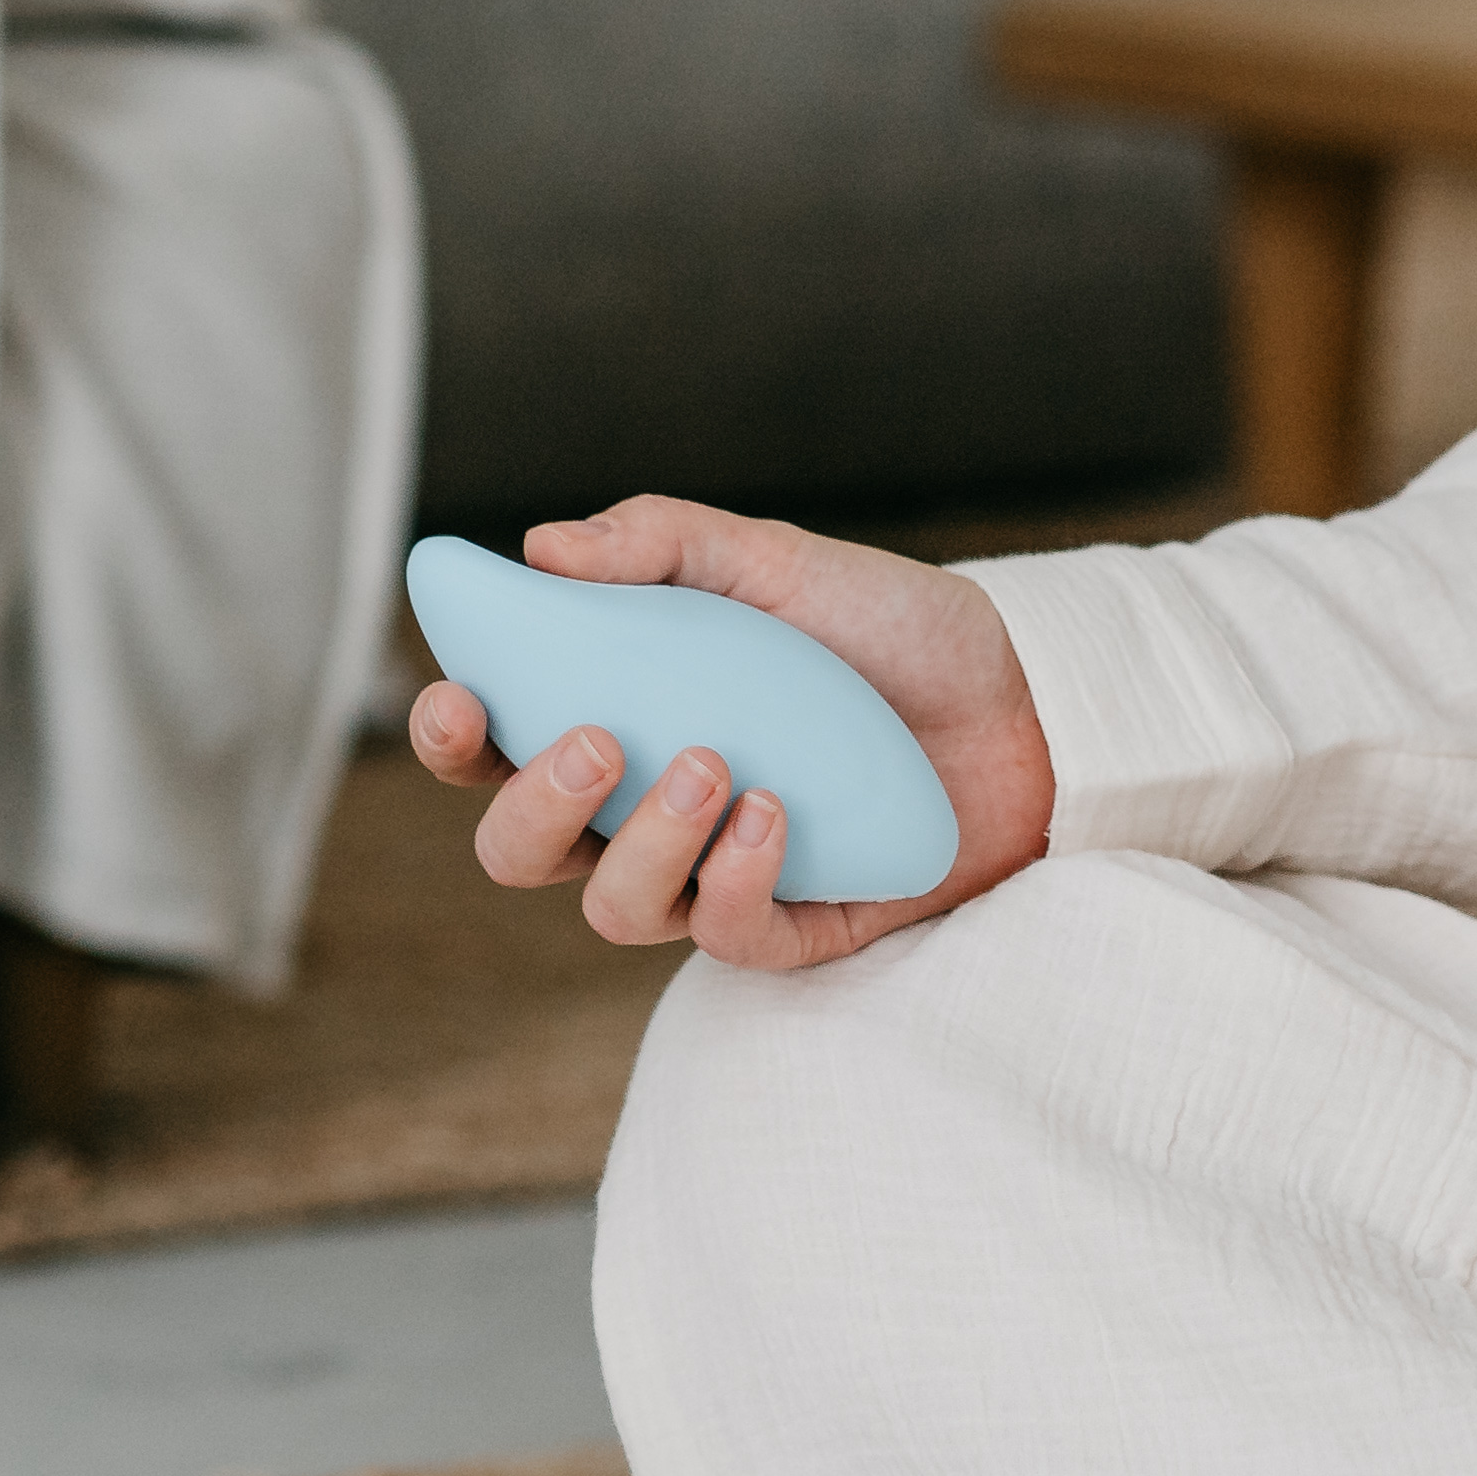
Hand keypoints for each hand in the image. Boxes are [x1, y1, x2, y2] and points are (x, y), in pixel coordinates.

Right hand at [408, 495, 1054, 969]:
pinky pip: (728, 934)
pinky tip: (777, 811)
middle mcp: (646, 811)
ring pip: (615, 909)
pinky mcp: (790, 930)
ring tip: (714, 765)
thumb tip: (545, 544)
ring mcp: (713, 878)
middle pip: (522, 853)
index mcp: (619, 719)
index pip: (496, 748)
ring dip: (645, 842)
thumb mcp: (778, 560)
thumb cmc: (889, 629)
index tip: (457, 696)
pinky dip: (740, 875)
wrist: (1023, 697)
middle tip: (597, 740)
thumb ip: (662, 542)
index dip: (453, 739)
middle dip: (533, 808)